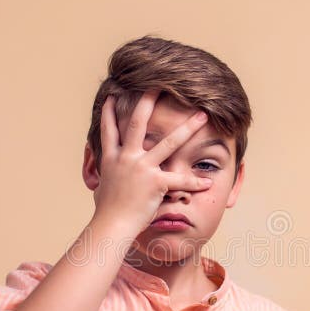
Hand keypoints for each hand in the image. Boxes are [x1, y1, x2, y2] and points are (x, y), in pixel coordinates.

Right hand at [91, 90, 212, 234]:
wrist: (111, 226)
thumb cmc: (106, 214)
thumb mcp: (101, 191)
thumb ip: (105, 180)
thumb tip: (100, 182)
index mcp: (112, 159)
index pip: (109, 130)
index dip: (108, 112)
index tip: (111, 95)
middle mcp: (126, 158)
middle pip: (138, 123)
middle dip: (149, 101)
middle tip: (160, 84)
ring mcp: (142, 168)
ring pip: (169, 143)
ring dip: (188, 128)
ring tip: (202, 115)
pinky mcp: (155, 183)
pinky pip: (180, 180)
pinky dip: (195, 183)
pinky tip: (208, 182)